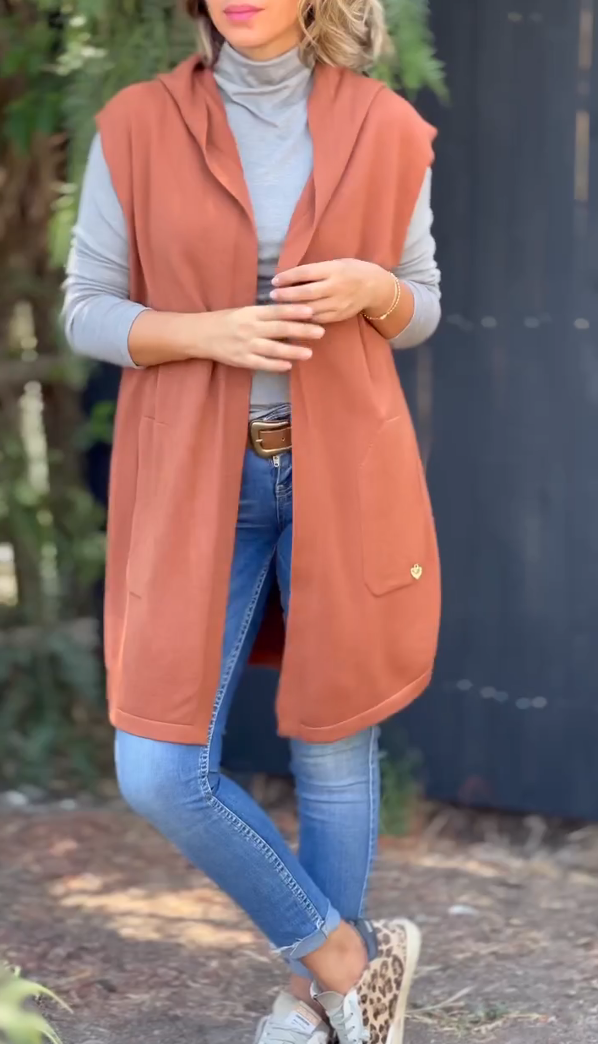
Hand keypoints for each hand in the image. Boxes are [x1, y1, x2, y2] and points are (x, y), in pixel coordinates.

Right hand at [203, 304, 323, 372]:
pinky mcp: (241, 360)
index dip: (294, 311)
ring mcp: (246, 345)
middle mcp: (250, 328)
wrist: (200, 334)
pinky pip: (261, 364)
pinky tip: (289, 366)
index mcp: (251, 313)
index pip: (276, 311)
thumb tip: (289, 312)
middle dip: (301, 331)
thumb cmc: (225, 320)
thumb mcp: (244, 311)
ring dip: (293, 351)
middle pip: (279, 329)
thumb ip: (264, 314)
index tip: (311, 311)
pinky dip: (275, 365)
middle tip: (320, 331)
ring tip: (309, 352)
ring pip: (273, 349)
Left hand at [270, 260, 395, 323]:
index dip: (288, 277)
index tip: (274, 281)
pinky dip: (304, 319)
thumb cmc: (351, 270)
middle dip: (287, 295)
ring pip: (311, 309)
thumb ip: (317, 270)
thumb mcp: (336, 263)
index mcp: (334, 269)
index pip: (306, 272)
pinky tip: (293, 318)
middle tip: (272, 296)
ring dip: (292, 310)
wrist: (375, 287)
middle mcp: (336, 287)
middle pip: (306, 292)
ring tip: (278, 308)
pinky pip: (318, 319)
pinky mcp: (339, 316)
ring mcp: (338, 303)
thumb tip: (290, 276)